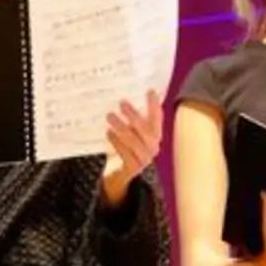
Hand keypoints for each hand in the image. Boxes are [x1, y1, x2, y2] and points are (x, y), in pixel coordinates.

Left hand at [101, 90, 163, 206]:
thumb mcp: (130, 133)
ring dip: (121, 127)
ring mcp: (144, 158)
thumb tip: (124, 98)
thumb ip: (132, 120)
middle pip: (145, 129)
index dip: (155, 106)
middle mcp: (152, 147)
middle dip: (134, 115)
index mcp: (154, 136)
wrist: (119, 174)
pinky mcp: (133, 168)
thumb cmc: (124, 149)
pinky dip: (117, 142)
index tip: (150, 91)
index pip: (157, 119)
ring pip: (134, 141)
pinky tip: (109, 133)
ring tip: (110, 116)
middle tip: (121, 102)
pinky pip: (125, 153)